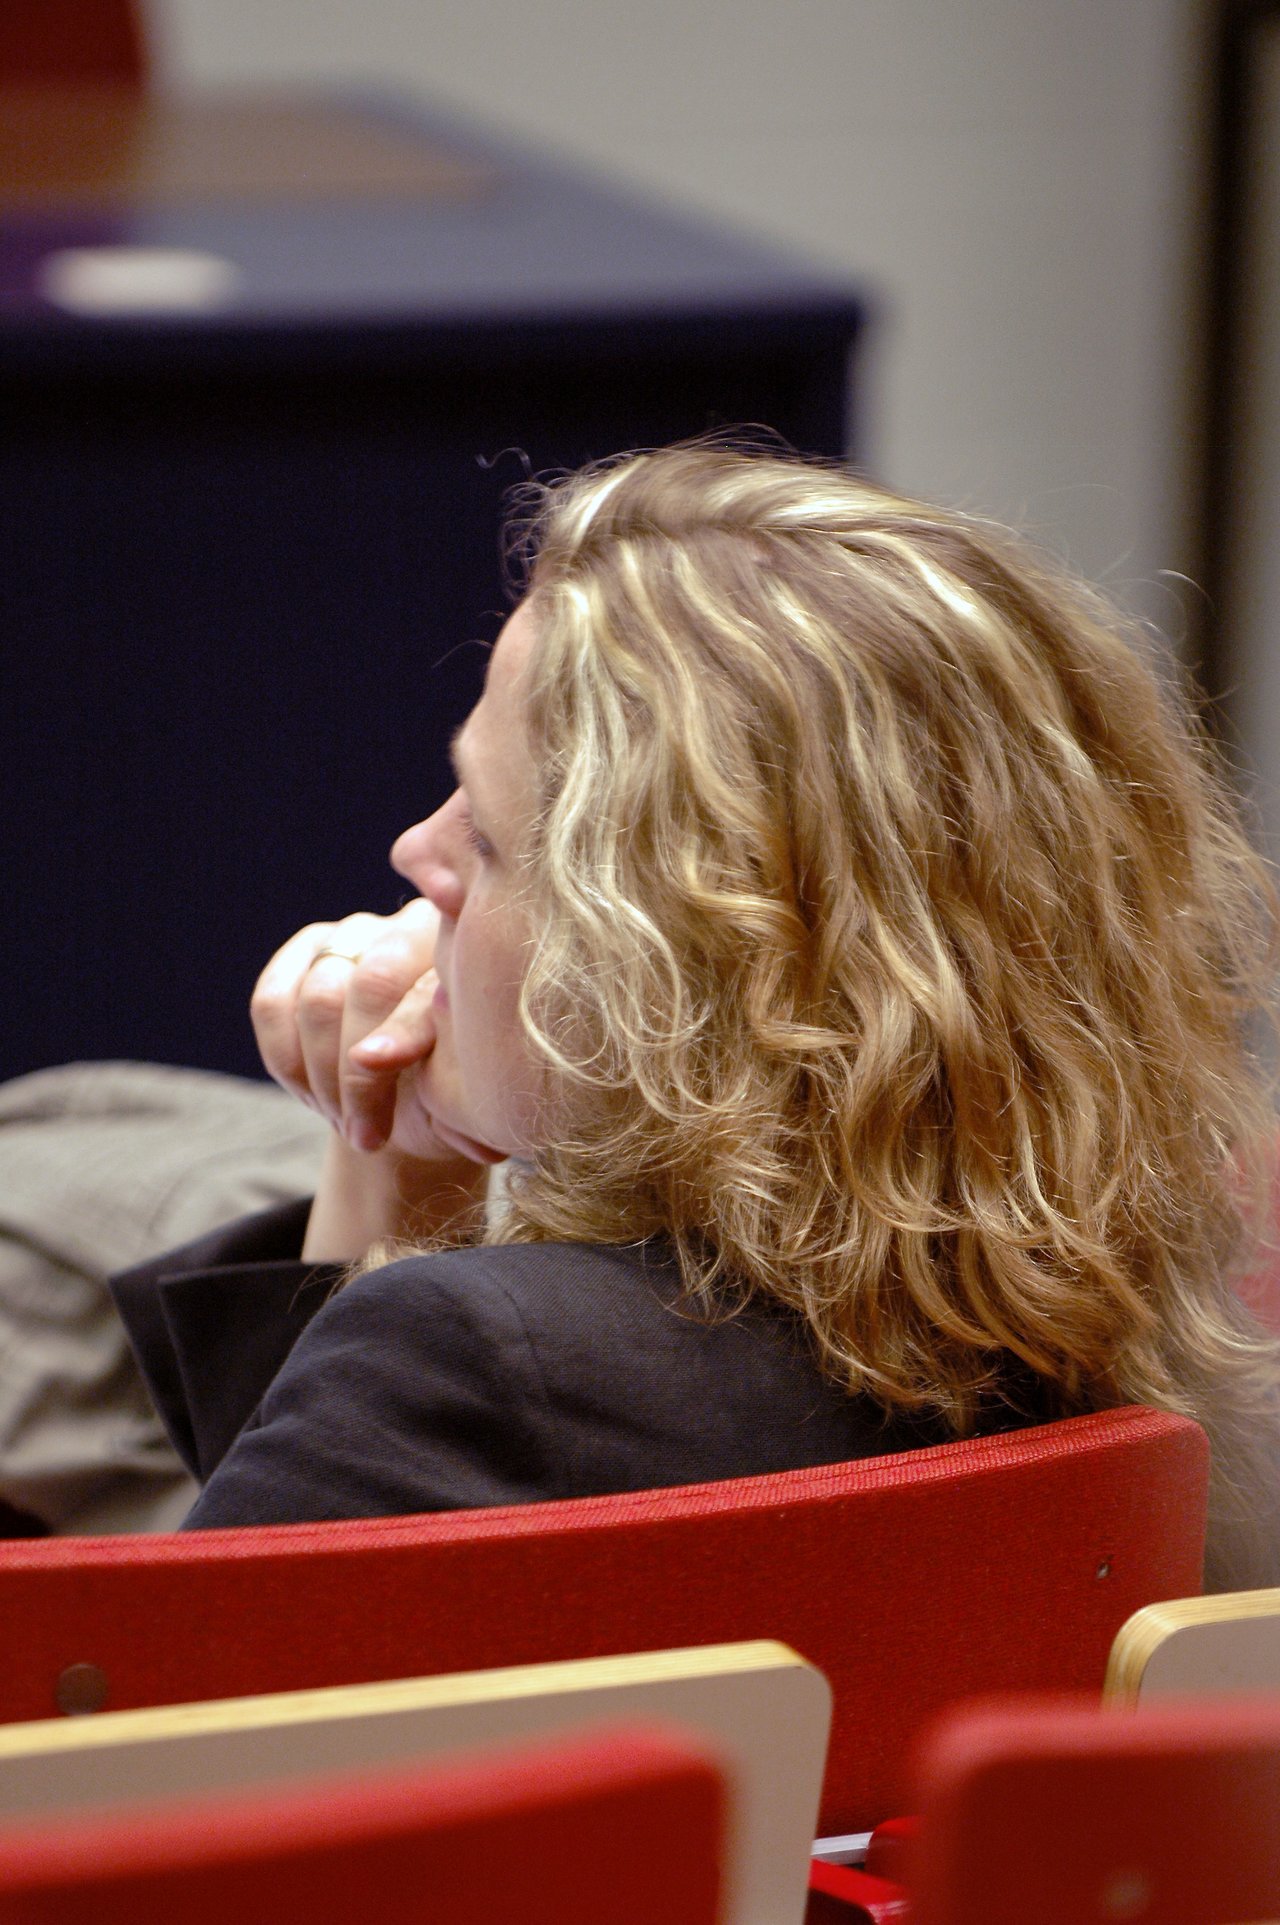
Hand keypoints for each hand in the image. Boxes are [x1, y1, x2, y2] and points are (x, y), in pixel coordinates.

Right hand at [251, 900, 500, 1164]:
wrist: (421, 1106)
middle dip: (357, 1077)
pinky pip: (270, 1004)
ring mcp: (355, 935)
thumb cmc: (455, 1097)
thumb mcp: (463, 1094)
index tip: (380, 1096)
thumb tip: (378, 1051)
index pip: (425, 987)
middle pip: (366, 986)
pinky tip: (317, 1099)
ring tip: (349, 1124)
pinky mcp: (307, 952)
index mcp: (467, 952)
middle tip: (367, 1135)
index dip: (396, 1038)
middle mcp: (411, 928)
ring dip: (323, 1077)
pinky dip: (287, 1062)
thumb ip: (438, 1066)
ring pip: (315, 999)